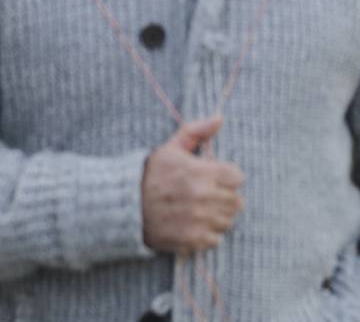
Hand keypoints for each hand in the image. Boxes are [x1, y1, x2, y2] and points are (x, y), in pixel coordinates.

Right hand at [141, 117, 245, 254]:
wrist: (121, 207)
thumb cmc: (149, 175)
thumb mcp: (170, 148)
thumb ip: (196, 131)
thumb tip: (220, 119)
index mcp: (202, 173)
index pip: (237, 178)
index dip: (227, 178)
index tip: (216, 180)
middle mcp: (204, 196)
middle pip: (236, 201)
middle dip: (226, 198)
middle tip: (210, 197)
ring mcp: (198, 220)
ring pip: (228, 221)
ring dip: (219, 217)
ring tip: (204, 212)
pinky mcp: (190, 240)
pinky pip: (215, 240)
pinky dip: (208, 236)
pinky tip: (196, 226)